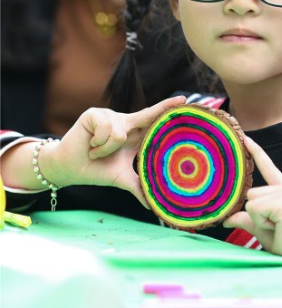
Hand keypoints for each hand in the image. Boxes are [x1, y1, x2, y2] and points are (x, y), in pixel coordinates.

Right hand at [39, 96, 185, 207]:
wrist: (70, 169)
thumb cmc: (97, 170)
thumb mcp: (122, 178)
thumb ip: (139, 187)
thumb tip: (153, 207)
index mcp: (133, 134)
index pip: (153, 119)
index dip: (168, 109)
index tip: (186, 101)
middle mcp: (125, 121)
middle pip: (147, 114)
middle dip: (164, 108)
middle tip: (184, 101)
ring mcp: (110, 115)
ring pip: (121, 133)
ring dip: (107, 150)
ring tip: (97, 152)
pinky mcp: (95, 114)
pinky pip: (107, 130)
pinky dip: (98, 144)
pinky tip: (90, 145)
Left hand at [223, 136, 281, 267]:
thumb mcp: (261, 228)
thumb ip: (247, 218)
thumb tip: (226, 219)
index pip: (268, 168)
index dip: (256, 152)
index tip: (245, 137)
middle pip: (251, 192)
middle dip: (255, 213)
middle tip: (274, 228)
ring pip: (251, 200)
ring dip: (258, 219)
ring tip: (277, 229)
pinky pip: (255, 209)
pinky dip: (261, 223)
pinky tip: (277, 228)